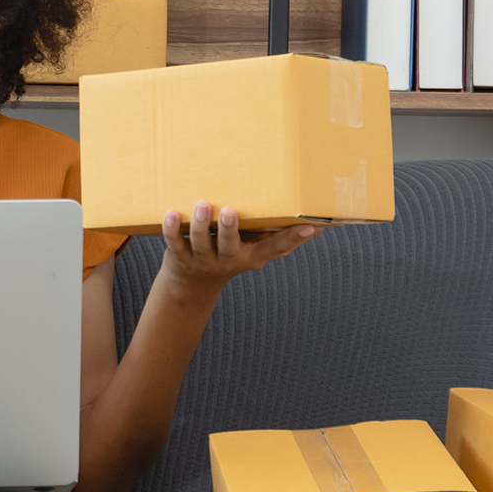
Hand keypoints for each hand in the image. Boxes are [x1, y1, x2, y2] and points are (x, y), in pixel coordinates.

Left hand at [158, 201, 315, 300]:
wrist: (191, 286)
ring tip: (203, 205)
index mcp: (252, 256)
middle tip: (229, 211)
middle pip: (230, 246)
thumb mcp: (254, 250)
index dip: (293, 238)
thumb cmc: (229, 255)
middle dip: (230, 229)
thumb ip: (277, 236)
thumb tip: (320, 222)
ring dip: (201, 225)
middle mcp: (229, 259)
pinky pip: (175, 243)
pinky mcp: (180, 257)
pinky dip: (172, 229)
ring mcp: (203, 260)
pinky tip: (172, 214)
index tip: (310, 225)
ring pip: (201, 243)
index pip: (275, 247)